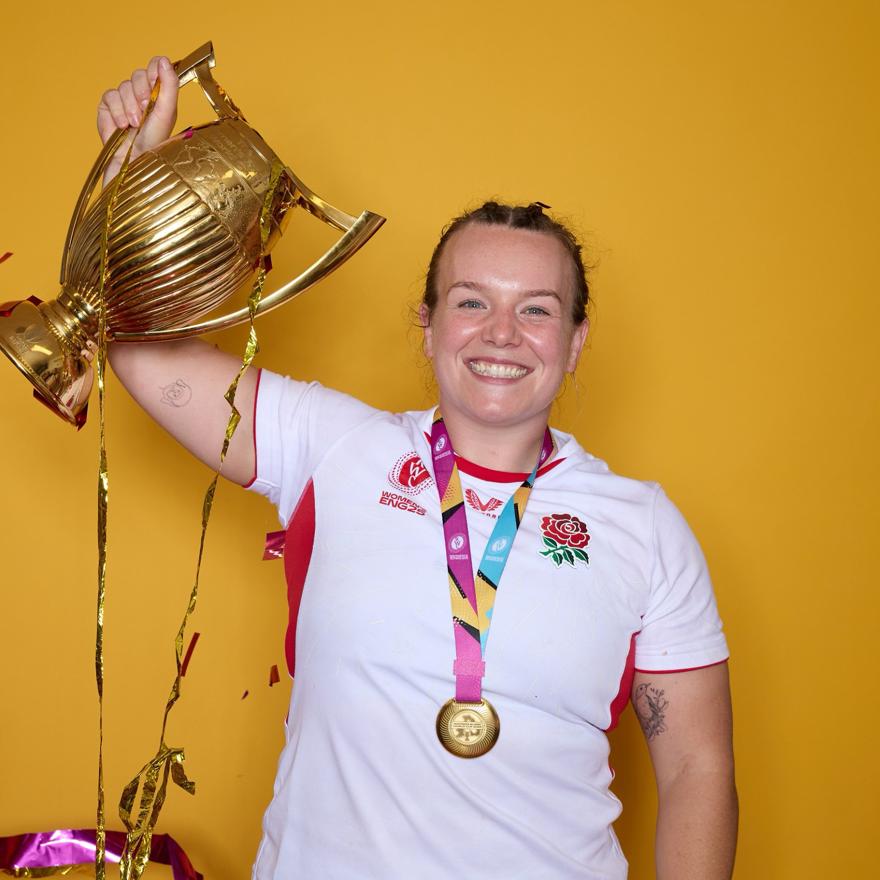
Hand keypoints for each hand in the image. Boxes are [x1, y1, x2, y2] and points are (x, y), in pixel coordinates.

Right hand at [97, 56, 178, 183]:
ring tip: (134, 125)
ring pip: (123, 85)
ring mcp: (124, 99)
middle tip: (145, 111)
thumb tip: (165, 60)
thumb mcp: (168, 113)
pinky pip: (109, 96)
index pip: (156, 65)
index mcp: (160, 94)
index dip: (154, 70)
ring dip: (129, 107)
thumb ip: (170, 85)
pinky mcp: (107, 106)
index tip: (155, 84)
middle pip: (138, 74)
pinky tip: (122, 126)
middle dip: (142, 93)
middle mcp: (142, 94)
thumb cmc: (154, 142)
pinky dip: (116, 111)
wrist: (134, 160)